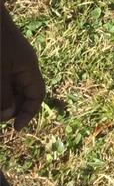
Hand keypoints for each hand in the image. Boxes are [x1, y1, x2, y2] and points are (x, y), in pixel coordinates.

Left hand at [1, 2, 44, 130]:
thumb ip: (3, 94)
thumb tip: (9, 115)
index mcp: (28, 66)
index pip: (37, 95)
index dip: (29, 113)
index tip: (15, 128)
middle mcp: (22, 64)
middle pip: (23, 93)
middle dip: (12, 108)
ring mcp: (10, 59)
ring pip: (10, 86)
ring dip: (4, 98)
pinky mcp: (2, 56)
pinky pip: (4, 78)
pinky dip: (1, 88)